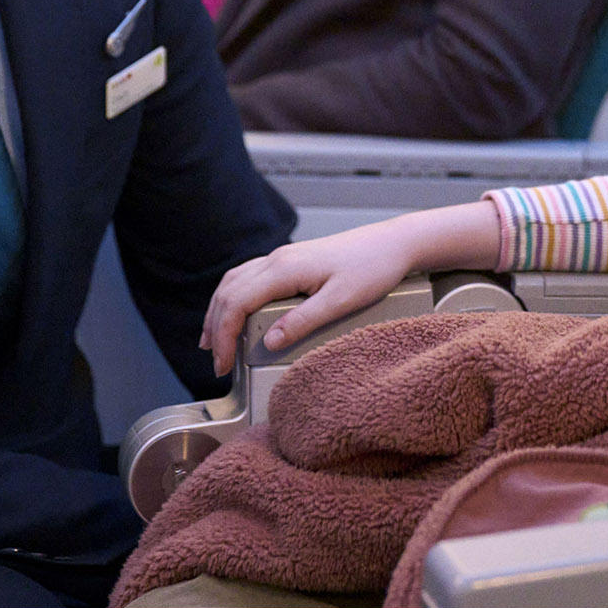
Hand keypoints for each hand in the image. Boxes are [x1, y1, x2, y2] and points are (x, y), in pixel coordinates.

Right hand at [198, 201, 498, 374]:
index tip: (222, 364)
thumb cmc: (373, 269)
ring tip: (214, 340)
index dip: (223, 335)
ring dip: (219, 310)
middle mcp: (277, 259)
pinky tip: (237, 312)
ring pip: (234, 281)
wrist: (394, 243)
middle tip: (216, 362)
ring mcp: (282, 257)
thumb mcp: (341, 301)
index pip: (237, 303)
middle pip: (228, 291)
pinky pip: (248, 276)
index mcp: (284, 269)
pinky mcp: (291, 260)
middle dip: (215, 327)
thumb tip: (270, 343)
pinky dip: (233, 297)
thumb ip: (303, 321)